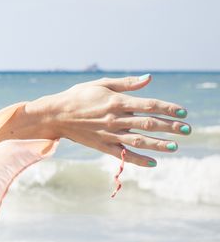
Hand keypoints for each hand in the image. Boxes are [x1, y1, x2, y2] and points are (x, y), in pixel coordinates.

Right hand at [30, 74, 188, 166]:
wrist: (54, 115)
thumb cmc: (77, 96)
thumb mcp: (101, 84)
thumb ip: (126, 83)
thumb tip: (149, 78)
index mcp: (116, 102)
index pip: (149, 105)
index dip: (168, 108)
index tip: (183, 112)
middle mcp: (115, 119)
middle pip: (149, 123)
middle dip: (171, 127)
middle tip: (188, 130)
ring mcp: (109, 134)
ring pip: (139, 141)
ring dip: (159, 144)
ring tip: (176, 147)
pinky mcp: (102, 146)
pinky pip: (124, 155)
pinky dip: (139, 159)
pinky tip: (154, 162)